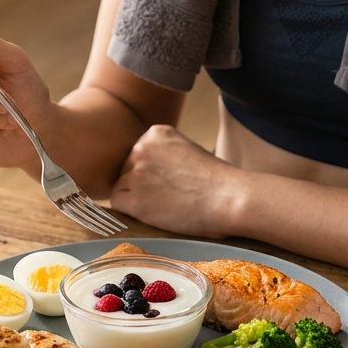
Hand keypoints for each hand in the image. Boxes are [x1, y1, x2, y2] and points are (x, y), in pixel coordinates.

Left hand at [110, 125, 246, 238]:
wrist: (229, 198)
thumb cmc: (217, 183)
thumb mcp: (188, 152)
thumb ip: (164, 155)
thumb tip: (146, 173)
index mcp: (156, 133)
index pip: (136, 154)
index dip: (151, 173)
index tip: (170, 182)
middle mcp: (141, 147)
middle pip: (125, 170)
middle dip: (141, 184)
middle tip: (168, 197)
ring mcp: (135, 172)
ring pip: (121, 187)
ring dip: (136, 199)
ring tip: (165, 206)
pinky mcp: (134, 198)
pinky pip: (118, 204)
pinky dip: (132, 212)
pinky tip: (155, 214)